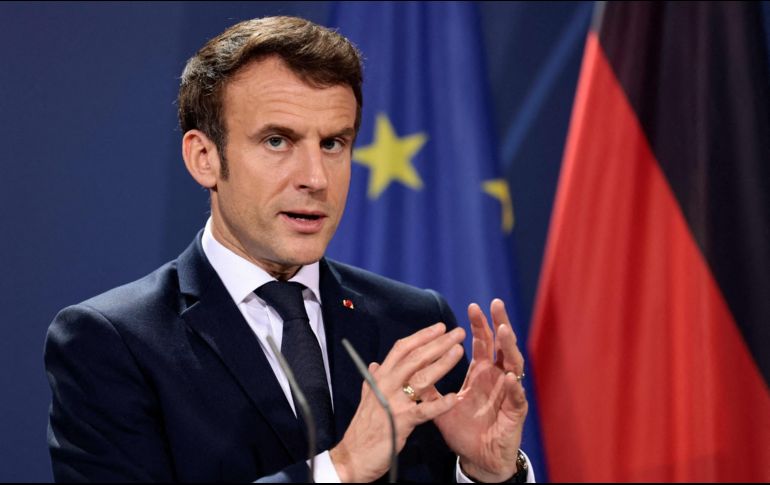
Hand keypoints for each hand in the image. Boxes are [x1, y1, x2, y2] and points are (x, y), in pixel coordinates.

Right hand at [330, 322, 465, 481]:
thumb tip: (375, 364)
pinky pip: (424, 410)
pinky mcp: (401, 422)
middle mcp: (386, 384)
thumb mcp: (366, 398)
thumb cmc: (362, 428)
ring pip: (421, 377)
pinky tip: (454, 398)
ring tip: (459, 351)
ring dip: (442, 363)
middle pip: (415, 358)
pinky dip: (440, 404)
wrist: (353, 456)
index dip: (421, 336)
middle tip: (457, 333)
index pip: (401, 349)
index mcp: (379, 377)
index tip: (440, 327)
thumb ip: (372, 379)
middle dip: (437, 343)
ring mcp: (394, 402)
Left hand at [428, 299, 527, 481]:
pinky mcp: (515, 413)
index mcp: (481, 373)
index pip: (482, 343)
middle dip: (499, 323)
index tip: (472, 305)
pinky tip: (510, 376)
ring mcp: (509, 393)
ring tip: (504, 331)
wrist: (477, 459)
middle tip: (495, 304)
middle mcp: (498, 378)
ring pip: (515, 364)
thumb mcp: (440, 406)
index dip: (479, 324)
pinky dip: (514, 386)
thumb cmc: (464, 430)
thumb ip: (427, 386)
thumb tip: (407, 368)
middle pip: (501, 345)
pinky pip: (517, 397)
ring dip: (509, 347)